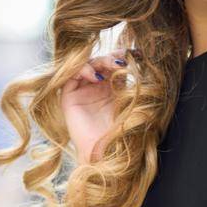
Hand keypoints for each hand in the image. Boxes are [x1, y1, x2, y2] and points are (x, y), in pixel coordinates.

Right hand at [60, 48, 129, 165]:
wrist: (107, 152)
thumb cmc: (122, 132)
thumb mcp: (130, 101)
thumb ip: (130, 80)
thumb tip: (137, 55)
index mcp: (112, 88)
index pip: (114, 65)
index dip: (122, 56)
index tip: (135, 54)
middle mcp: (96, 88)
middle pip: (100, 62)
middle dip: (111, 58)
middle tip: (122, 61)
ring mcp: (82, 91)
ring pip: (87, 65)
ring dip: (100, 61)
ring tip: (113, 66)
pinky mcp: (68, 97)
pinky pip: (72, 75)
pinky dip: (83, 69)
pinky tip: (96, 76)